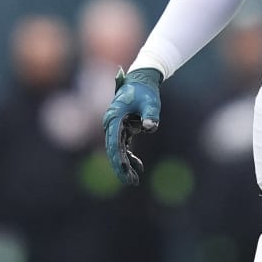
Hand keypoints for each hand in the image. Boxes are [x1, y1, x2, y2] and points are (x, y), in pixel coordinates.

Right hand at [102, 67, 162, 185]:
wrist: (142, 80)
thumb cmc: (145, 91)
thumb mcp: (150, 102)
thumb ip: (150, 115)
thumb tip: (150, 128)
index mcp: (114, 117)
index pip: (114, 142)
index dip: (118, 159)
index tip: (124, 171)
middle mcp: (111, 123)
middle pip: (113, 150)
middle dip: (121, 167)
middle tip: (130, 182)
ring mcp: (116, 127)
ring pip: (118, 150)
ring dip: (125, 165)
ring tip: (134, 180)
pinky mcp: (122, 129)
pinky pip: (124, 146)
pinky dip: (130, 157)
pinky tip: (139, 167)